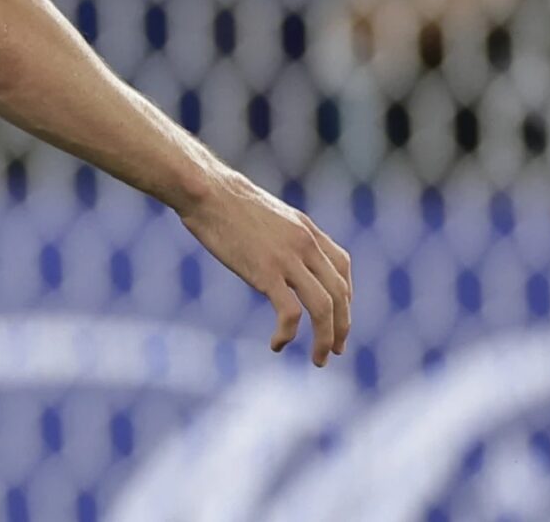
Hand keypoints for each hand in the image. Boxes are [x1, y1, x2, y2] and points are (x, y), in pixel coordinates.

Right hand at [177, 170, 353, 364]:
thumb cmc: (222, 199)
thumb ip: (279, 233)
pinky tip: (277, 344)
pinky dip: (288, 334)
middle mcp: (305, 245)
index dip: (345, 296)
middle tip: (334, 349)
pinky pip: (291, 313)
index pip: (342, 267)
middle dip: (341, 326)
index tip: (337, 315)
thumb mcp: (265, 212)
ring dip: (324, 339)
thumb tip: (272, 248)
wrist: (204, 191)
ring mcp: (288, 259)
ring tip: (318, 358)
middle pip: (340, 293)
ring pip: (323, 308)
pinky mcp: (266, 273)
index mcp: (306, 229)